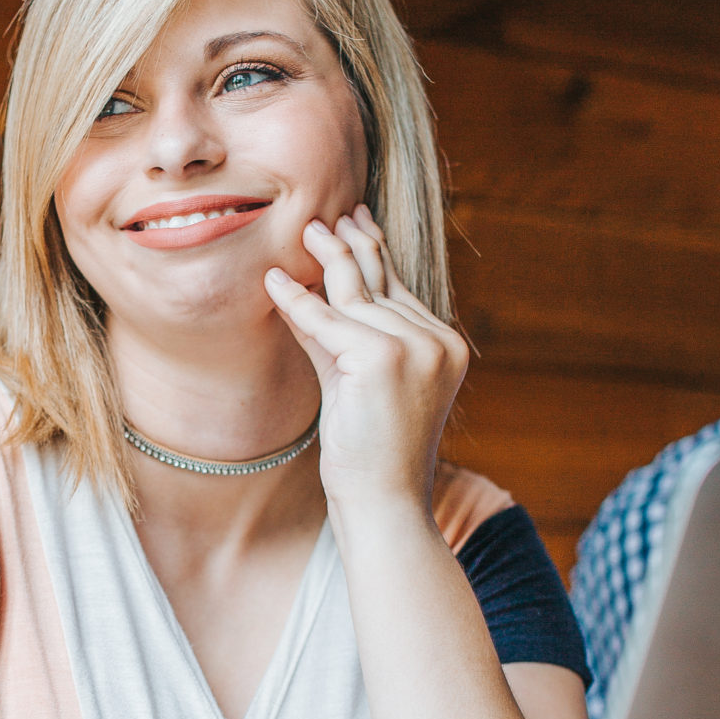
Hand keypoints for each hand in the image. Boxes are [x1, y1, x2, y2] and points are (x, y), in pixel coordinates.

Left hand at [264, 206, 466, 516]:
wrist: (382, 501)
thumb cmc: (367, 450)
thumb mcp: (352, 379)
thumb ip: (334, 335)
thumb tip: (301, 290)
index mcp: (445, 346)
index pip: (399, 289)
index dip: (373, 252)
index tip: (353, 222)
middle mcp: (439, 342)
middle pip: (381, 282)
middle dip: (351, 245)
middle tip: (324, 217)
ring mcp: (417, 348)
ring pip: (356, 295)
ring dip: (326, 260)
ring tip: (304, 232)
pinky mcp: (383, 359)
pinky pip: (328, 321)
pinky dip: (298, 302)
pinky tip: (274, 282)